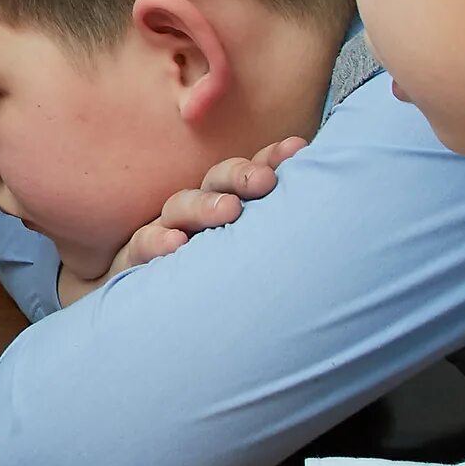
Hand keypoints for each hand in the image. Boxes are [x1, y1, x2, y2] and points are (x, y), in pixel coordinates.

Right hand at [61, 137, 304, 304]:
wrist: (148, 316)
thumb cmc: (211, 279)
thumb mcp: (243, 254)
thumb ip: (272, 231)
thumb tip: (330, 211)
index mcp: (224, 205)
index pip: (249, 175)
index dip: (270, 159)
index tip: (297, 149)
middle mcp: (194, 213)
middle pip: (215, 182)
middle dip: (240, 175)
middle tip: (264, 181)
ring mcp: (162, 232)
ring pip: (180, 208)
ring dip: (204, 206)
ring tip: (229, 210)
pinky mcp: (134, 259)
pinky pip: (143, 246)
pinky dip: (158, 242)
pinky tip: (175, 243)